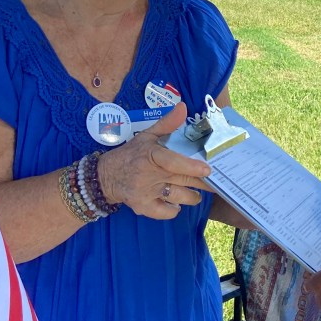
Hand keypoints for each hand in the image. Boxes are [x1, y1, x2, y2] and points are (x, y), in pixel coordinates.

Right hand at [97, 103, 210, 219]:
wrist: (106, 176)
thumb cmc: (132, 154)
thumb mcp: (147, 135)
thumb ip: (167, 124)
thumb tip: (183, 107)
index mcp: (152, 155)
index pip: (173, 162)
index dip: (192, 167)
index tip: (208, 170)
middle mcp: (149, 175)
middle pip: (183, 180)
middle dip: (202, 183)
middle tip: (215, 183)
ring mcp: (146, 193)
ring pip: (179, 197)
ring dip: (192, 197)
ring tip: (196, 192)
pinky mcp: (142, 207)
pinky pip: (165, 213)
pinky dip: (174, 209)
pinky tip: (177, 203)